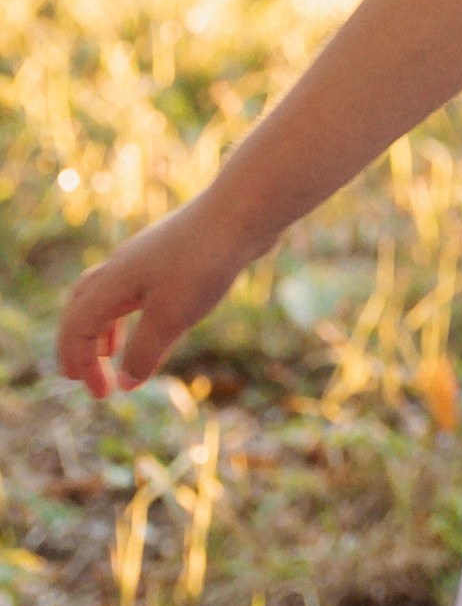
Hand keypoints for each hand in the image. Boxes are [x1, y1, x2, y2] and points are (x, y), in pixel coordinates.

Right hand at [56, 199, 256, 398]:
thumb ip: (144, 352)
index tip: (104, 394)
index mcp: (112, 282)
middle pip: (81, 306)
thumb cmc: (202, 263)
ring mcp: (146, 256)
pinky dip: (132, 312)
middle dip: (79, 345)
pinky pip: (136, 287)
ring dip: (104, 328)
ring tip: (112, 354)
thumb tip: (126, 383)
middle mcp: (121, 266)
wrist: (241, 211)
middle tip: (84, 375)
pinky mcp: (171, 252)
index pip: (76, 328)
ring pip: (108, 294)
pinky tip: (156, 323)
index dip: (80, 364)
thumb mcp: (170, 318)